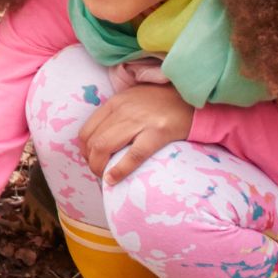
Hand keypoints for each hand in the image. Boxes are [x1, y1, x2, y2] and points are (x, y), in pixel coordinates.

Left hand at [78, 83, 194, 183]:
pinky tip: (113, 179)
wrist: (193, 98)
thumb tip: (101, 137)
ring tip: (104, 177)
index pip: (87, 130)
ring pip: (105, 147)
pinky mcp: (158, 132)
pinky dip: (119, 169)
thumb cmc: (162, 102)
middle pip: (93, 141)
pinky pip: (133, 155)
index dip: (84, 150)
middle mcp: (123, 110)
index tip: (91, 160)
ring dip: (99, 167)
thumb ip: (117, 113)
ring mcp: (140, 121)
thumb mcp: (133, 99)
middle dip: (91, 161)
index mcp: (115, 103)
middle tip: (98, 171)